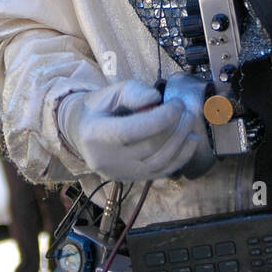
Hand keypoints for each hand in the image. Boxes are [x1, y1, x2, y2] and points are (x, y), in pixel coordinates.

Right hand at [56, 77, 213, 182]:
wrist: (81, 131)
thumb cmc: (99, 108)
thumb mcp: (111, 92)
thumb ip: (133, 93)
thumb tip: (156, 99)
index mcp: (95, 134)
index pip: (132, 131)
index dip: (160, 118)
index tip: (177, 103)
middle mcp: (105, 159)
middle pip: (148, 149)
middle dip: (175, 129)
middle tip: (187, 111)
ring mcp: (118, 173)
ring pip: (157, 163)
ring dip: (181, 144)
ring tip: (190, 124)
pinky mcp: (130, 179)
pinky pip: (160, 172)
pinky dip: (180, 158)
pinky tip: (190, 142)